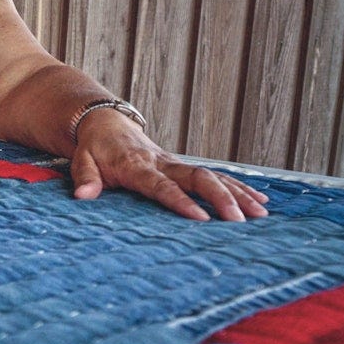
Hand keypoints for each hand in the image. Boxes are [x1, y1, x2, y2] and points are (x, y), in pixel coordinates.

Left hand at [68, 110, 269, 220]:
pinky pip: (216, 176)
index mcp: (137, 166)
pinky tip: (260, 201)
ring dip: (238, 194)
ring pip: (213, 176)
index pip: (162, 186)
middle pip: (198, 178)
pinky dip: (238, 187)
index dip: (181, 202)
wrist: (106, 123)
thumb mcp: (82, 161)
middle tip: (240, 220)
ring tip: (261, 214)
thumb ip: (85, 179)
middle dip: (221, 198)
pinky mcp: (184, 167)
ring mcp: (177, 164)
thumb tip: (82, 196)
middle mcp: (163, 163)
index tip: (200, 218)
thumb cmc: (94, 148)